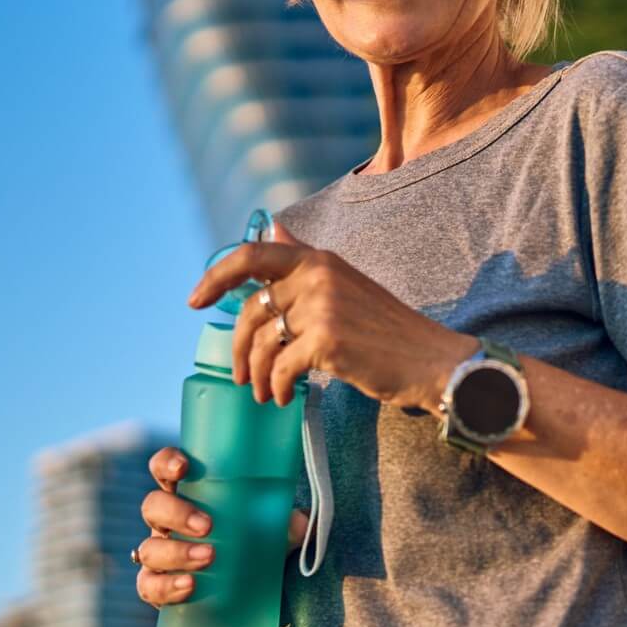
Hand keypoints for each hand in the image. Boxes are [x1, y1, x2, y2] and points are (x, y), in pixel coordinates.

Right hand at [135, 446, 310, 608]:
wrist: (248, 595)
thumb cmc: (253, 547)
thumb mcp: (273, 533)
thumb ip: (288, 525)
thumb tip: (300, 522)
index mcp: (190, 495)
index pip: (164, 468)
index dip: (167, 462)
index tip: (184, 467)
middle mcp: (168, 522)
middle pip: (153, 506)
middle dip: (177, 512)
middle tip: (208, 525)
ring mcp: (160, 554)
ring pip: (149, 548)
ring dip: (177, 551)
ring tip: (209, 557)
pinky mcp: (158, 587)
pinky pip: (149, 586)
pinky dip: (167, 586)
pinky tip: (189, 586)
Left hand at [187, 219, 475, 410]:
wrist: (432, 361)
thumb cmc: (389, 330)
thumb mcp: (347, 283)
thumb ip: (307, 259)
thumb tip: (274, 227)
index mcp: (320, 259)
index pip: (251, 254)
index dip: (215, 277)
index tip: (195, 301)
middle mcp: (318, 275)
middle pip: (250, 310)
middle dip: (238, 348)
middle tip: (240, 375)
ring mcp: (322, 307)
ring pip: (262, 342)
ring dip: (256, 374)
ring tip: (263, 392)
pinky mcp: (327, 340)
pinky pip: (280, 368)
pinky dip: (276, 388)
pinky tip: (282, 399)